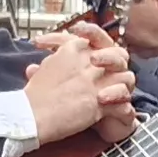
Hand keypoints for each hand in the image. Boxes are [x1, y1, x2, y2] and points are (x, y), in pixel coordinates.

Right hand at [23, 24, 134, 144]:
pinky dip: (122, 108)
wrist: (31, 114)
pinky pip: (122, 102)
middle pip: (118, 56)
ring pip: (126, 77)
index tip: (98, 62)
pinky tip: (116, 111)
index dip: (101, 51)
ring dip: (124, 86)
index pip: (98, 42)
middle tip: (114, 75)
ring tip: (117, 94)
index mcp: (74, 49)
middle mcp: (88, 62)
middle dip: (119, 65)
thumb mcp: (45, 66)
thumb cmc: (34, 94)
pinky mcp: (100, 102)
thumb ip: (59, 57)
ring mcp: (96, 82)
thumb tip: (60, 56)